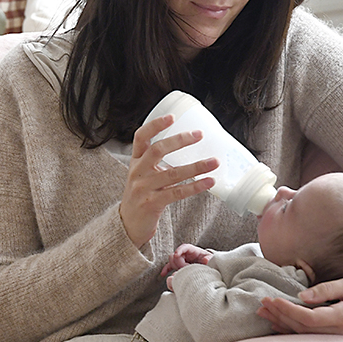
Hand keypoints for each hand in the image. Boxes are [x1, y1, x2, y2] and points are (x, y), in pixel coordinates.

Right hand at [119, 115, 218, 247]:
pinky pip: (177, 193)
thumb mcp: (143, 174)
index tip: (172, 117)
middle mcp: (137, 172)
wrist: (128, 224)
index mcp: (135, 160)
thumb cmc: (141, 195)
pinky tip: (209, 182)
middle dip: (180, 141)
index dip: (155, 125)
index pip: (141, 137)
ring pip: (172, 173)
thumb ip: (157, 161)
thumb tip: (187, 144)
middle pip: (157, 150)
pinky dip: (195, 186)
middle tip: (199, 135)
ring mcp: (143, 188)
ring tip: (214, 162)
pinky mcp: (152, 204)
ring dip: (196, 166)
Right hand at [160, 243, 213, 276]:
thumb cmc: (209, 261)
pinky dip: (166, 270)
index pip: (184, 247)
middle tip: (186, 270)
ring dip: (175, 267)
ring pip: (171, 260)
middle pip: (175, 255)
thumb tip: (205, 260)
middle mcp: (185, 254)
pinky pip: (169, 267)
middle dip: (179, 264)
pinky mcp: (178, 266)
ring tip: (182, 272)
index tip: (176, 255)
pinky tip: (163, 274)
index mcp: (193, 250)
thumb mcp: (211, 259)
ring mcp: (180, 260)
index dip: (179, 250)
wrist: (207, 266)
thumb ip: (209, 259)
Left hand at [258, 258, 342, 335]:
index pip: (309, 317)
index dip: (287, 310)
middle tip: (261, 305)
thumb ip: (328, 289)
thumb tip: (302, 295)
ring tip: (265, 314)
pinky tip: (282, 324)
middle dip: (280, 317)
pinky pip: (315, 335)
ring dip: (284, 324)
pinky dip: (296, 330)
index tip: (271, 299)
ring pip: (307, 334)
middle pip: (303, 328)